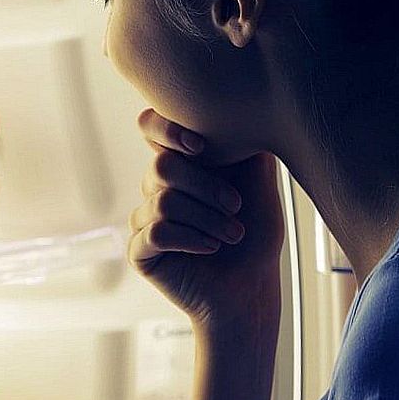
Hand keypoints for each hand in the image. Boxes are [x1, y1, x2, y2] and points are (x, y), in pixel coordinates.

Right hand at [128, 109, 285, 329]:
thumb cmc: (254, 236)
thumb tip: (240, 110)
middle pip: (162, 167)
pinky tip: (211, 247)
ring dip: (207, 218)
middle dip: (206, 188)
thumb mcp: (258, 182)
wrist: (251, 289)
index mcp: (181, 163)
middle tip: (236, 208)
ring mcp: (144, 219)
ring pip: (163, 201)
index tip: (200, 146)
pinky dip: (191, 238)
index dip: (165, 128)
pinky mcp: (139, 251)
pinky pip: (156, 231)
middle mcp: (157, 188)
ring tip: (231, 235)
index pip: (150, 126)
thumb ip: (245, 145)